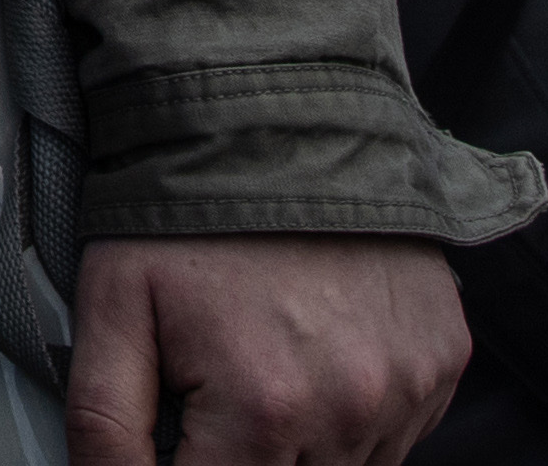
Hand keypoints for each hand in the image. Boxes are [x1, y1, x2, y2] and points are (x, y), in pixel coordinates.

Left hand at [73, 230, 469, 465]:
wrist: (288, 115)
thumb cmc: (193, 210)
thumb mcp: (111, 307)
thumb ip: (104, 424)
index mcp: (265, 408)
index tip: (181, 435)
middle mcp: (350, 410)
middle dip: (242, 452)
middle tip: (221, 383)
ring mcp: (408, 390)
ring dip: (302, 443)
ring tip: (268, 364)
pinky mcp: (443, 363)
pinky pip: (397, 433)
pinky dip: (356, 414)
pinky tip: (319, 355)